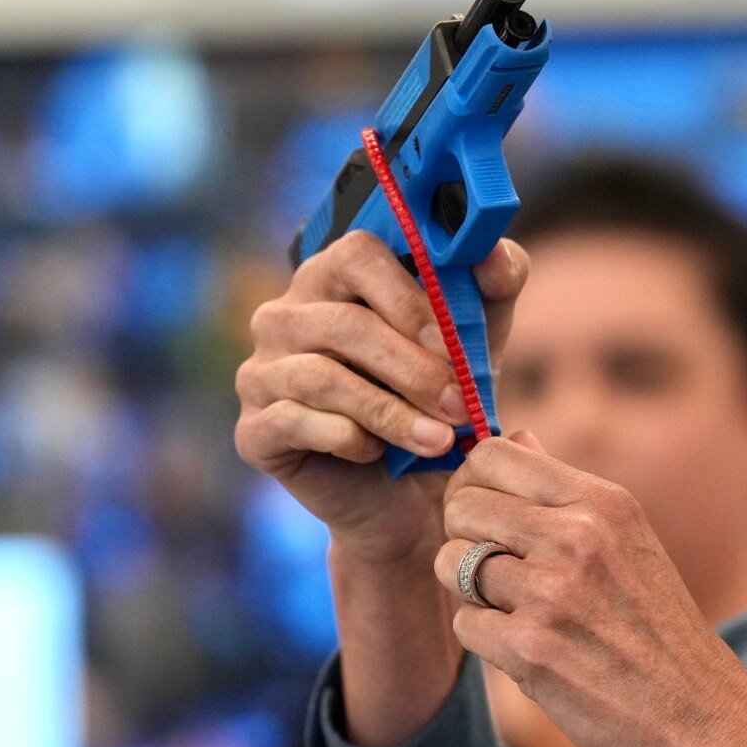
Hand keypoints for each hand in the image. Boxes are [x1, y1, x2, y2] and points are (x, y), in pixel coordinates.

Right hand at [236, 230, 529, 561]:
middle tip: (461, 405)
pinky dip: (349, 439)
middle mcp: (284, 317)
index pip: (356, 253)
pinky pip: (295, 422)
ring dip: (391, 412)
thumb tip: (494, 254)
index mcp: (333, 278)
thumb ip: (493, 288)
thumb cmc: (438, 400)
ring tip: (439, 440)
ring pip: (322, 378)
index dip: (407, 296)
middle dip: (413, 369)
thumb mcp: (478, 341)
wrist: (412, 494)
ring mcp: (260, 372)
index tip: (451, 340)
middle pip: (344, 323)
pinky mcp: (253, 429)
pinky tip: (379, 453)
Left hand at [435, 433, 746, 746]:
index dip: (473, 485)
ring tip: (518, 614)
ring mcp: (553, 591)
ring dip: (473, 593)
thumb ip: (567, 494)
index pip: (493, 454)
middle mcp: (579, 535)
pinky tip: (528, 653)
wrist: (706, 725)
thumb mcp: (631, 544)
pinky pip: (464, 623)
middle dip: (464, 538)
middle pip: (463, 505)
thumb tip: (515, 436)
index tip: (486, 516)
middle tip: (495, 574)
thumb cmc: (663, 636)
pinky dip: (485, 641)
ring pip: (453, 563)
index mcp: (604, 502)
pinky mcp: (531, 648)